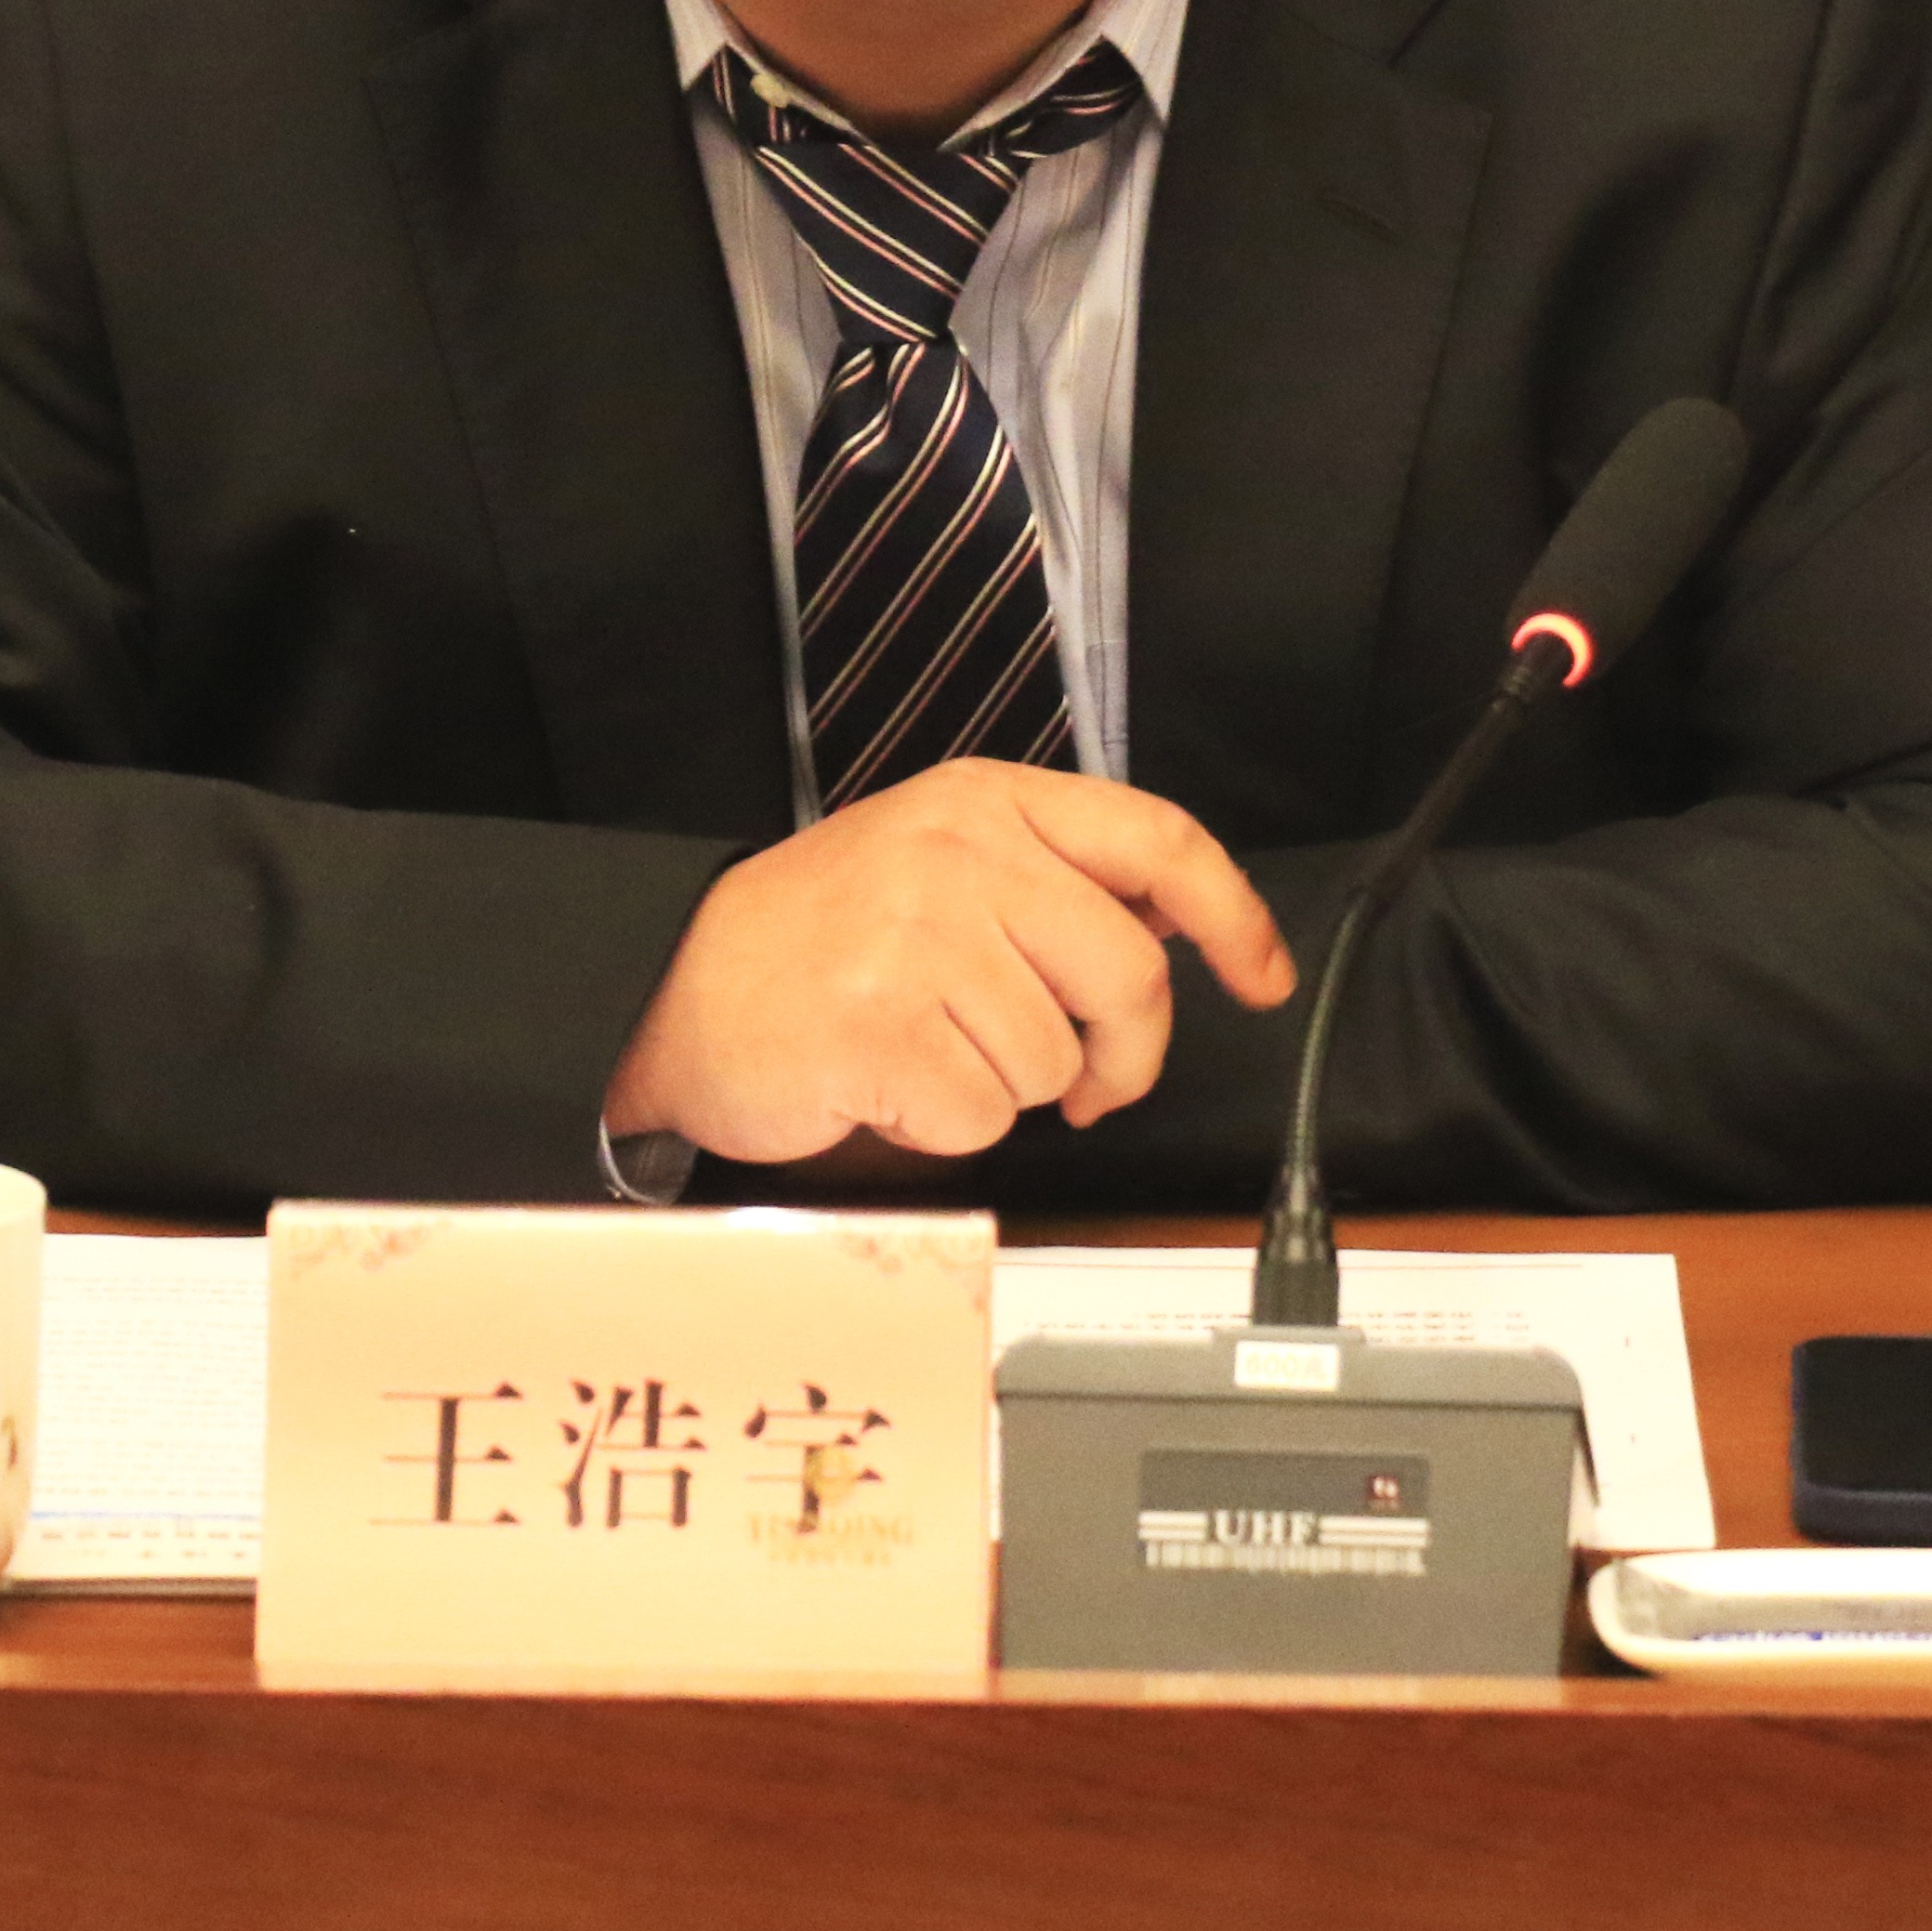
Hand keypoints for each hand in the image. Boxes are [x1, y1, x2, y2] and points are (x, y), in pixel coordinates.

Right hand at [599, 762, 1296, 1164]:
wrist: (671, 989)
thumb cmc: (812, 942)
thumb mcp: (937, 865)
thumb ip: (1052, 885)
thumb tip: (1179, 930)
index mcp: (984, 803)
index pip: (1156, 840)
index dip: (1232, 915)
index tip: (1260, 977)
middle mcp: (958, 852)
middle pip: (1129, 974)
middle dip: (1123, 1054)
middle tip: (1085, 1081)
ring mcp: (917, 935)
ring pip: (1056, 1059)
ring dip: (1007, 1088)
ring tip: (929, 1051)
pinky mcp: (882, 1025)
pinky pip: (984, 1114)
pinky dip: (946, 1127)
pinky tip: (888, 1083)